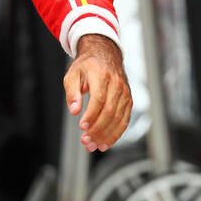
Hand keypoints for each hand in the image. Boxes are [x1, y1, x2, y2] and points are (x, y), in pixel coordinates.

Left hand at [63, 35, 131, 152]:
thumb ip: (72, 92)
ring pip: (118, 118)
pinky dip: (116, 134)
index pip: (99, 98)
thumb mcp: (73, 74)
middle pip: (110, 111)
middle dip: (97, 130)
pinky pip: (124, 120)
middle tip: (86, 141)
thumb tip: (74, 111)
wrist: (105, 55)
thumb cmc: (87, 66)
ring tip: (93, 145)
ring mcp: (125, 93)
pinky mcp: (128, 100)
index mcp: (102, 75)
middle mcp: (117, 84)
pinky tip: (105, 143)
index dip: (91, 115)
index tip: (82, 127)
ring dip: (106, 135)